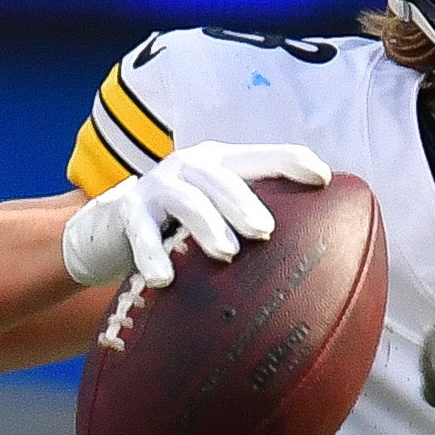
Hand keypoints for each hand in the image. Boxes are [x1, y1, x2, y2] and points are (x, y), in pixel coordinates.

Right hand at [58, 140, 331, 297]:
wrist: (111, 229)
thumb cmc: (182, 228)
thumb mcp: (218, 217)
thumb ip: (256, 225)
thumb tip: (321, 262)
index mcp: (222, 164)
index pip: (264, 156)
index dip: (292, 161)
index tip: (323, 179)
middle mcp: (190, 166)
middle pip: (221, 177)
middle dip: (245, 202)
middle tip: (266, 231)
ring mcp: (157, 186)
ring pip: (185, 199)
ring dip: (206, 225)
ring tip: (226, 254)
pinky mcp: (127, 212)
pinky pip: (140, 232)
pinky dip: (152, 254)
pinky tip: (163, 279)